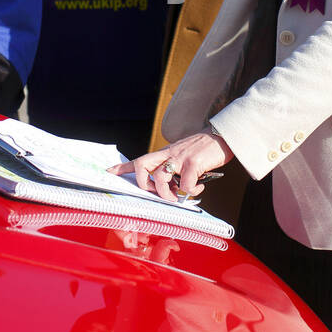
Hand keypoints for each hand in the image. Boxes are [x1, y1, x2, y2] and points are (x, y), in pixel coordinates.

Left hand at [112, 131, 232, 202]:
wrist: (222, 135)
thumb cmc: (205, 148)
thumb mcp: (185, 154)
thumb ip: (176, 169)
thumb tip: (175, 190)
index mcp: (166, 152)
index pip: (140, 159)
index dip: (124, 167)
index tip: (109, 171)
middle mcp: (169, 154)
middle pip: (143, 167)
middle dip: (144, 185)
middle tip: (156, 193)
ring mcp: (180, 158)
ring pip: (160, 178)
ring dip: (167, 193)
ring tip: (179, 196)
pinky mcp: (193, 162)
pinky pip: (186, 184)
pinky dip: (191, 191)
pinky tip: (198, 187)